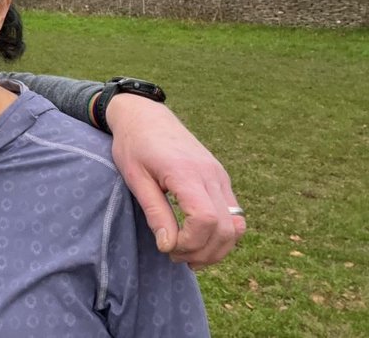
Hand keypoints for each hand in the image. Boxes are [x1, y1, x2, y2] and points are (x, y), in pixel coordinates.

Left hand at [106, 94, 245, 267]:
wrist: (145, 115)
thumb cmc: (134, 144)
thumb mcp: (134, 178)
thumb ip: (154, 212)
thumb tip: (168, 246)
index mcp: (186, 172)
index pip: (206, 219)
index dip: (190, 242)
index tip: (167, 247)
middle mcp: (211, 174)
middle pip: (226, 228)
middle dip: (203, 252)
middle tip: (174, 255)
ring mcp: (219, 175)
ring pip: (236, 225)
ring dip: (216, 248)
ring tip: (186, 253)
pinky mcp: (220, 178)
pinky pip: (233, 214)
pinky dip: (221, 234)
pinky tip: (197, 240)